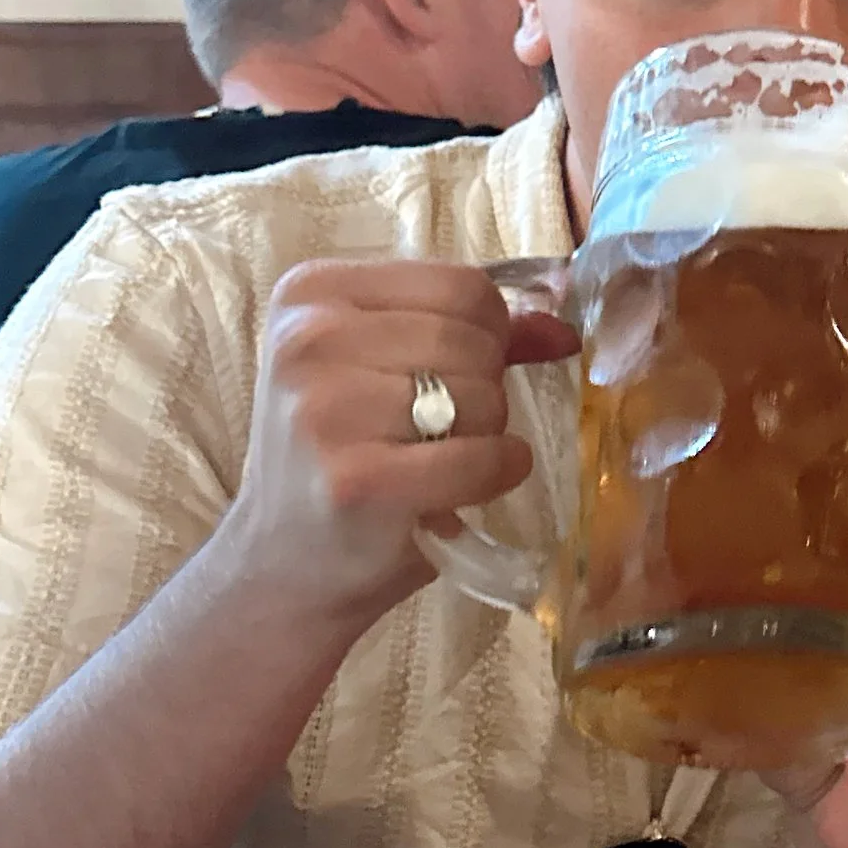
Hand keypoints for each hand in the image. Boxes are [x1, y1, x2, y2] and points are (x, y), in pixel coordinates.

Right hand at [218, 260, 579, 635]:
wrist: (284, 562)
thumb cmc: (346, 454)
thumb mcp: (387, 369)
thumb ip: (476, 333)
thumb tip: (562, 326)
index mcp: (312, 293)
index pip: (461, 284)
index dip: (490, 332)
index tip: (461, 370)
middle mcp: (307, 340)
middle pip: (472, 339)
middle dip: (485, 386)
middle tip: (447, 426)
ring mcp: (325, 409)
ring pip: (480, 396)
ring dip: (487, 432)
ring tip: (441, 455)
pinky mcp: (356, 479)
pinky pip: (479, 457)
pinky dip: (498, 470)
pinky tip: (471, 482)